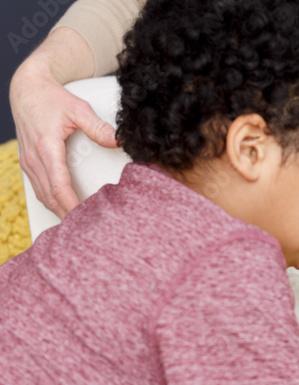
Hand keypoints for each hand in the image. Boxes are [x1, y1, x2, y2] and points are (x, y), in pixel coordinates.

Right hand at [10, 54, 116, 217]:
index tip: (85, 217)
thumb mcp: (78, 109)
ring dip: (59, 210)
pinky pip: (38, 188)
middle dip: (67, 214)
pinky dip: (51, 201)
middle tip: (87, 229)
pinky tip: (64, 209)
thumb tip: (119, 141)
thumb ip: (98, 127)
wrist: (26, 89)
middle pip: (50, 196)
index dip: (71, 205)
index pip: (59, 185)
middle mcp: (33, 158)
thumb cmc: (52, 98)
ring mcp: (28, 162)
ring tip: (78, 225)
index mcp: (46, 147)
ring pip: (43, 195)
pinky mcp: (28, 162)